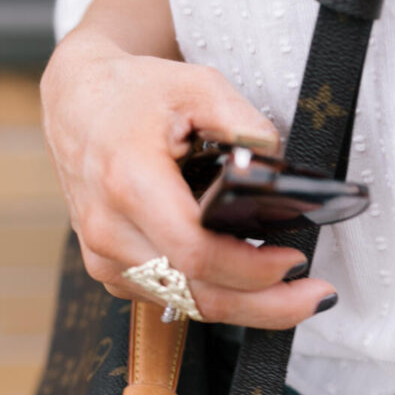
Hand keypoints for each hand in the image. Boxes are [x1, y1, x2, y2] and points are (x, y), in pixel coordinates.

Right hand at [39, 26, 336, 326]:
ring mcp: (103, 255)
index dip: (252, 268)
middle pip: (197, 294)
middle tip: (317, 296)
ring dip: (247, 307)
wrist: (77, 102)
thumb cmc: (137, 92)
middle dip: (266, 305)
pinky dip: (217, 298)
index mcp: (128, 182)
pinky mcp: (108, 268)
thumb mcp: (198, 86)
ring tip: (297, 295)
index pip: (196, 252)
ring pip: (187, 304)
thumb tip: (278, 164)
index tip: (296, 260)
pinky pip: (171, 298)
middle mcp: (109, 229)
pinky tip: (254, 286)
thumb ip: (244, 123)